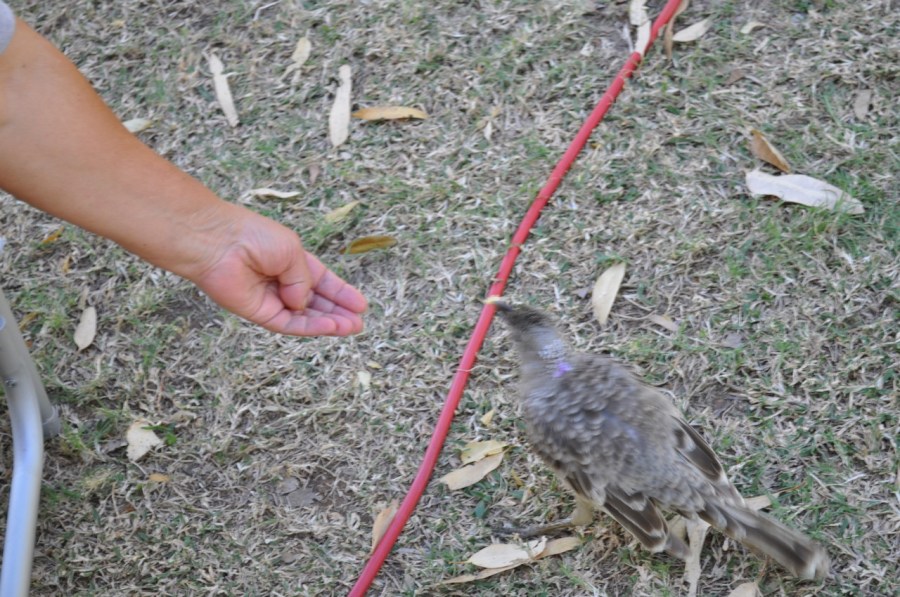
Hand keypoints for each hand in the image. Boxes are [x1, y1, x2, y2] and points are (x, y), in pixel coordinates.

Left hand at [188, 205, 366, 335]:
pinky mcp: (259, 313)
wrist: (219, 243)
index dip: (341, 293)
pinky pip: (289, 324)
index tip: (361, 304)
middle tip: (359, 322)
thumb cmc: (254, 237)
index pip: (321, 281)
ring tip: (352, 328)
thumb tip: (304, 304)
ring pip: (305, 317)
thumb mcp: (293, 252)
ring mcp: (271, 299)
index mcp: (291, 261)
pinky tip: (330, 327)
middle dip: (338, 312)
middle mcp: (282, 282)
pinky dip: (310, 326)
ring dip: (329, 323)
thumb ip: (304, 281)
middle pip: (315, 302)